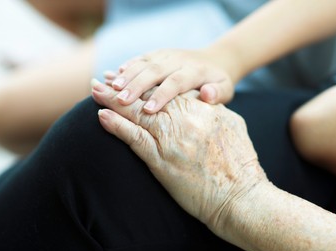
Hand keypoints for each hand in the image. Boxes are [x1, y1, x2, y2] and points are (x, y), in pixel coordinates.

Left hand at [92, 84, 266, 232]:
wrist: (240, 197)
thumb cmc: (240, 165)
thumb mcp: (233, 125)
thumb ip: (214, 109)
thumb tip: (202, 99)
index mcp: (203, 110)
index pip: (168, 92)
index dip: (146, 84)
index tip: (132, 78)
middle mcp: (185, 120)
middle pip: (147, 99)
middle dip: (124, 87)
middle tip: (103, 78)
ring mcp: (171, 140)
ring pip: (137, 114)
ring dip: (113, 101)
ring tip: (95, 90)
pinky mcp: (162, 161)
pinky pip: (135, 139)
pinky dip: (117, 126)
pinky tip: (102, 116)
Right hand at [104, 48, 234, 113]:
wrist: (214, 60)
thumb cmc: (218, 83)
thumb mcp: (225, 90)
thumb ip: (217, 94)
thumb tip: (208, 94)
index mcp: (195, 71)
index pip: (177, 82)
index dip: (162, 95)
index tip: (148, 110)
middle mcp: (178, 60)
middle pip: (155, 71)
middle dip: (137, 85)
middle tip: (121, 100)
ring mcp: (166, 55)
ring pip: (144, 63)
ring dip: (127, 75)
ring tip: (111, 88)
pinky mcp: (157, 54)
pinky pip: (140, 58)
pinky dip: (127, 66)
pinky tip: (112, 75)